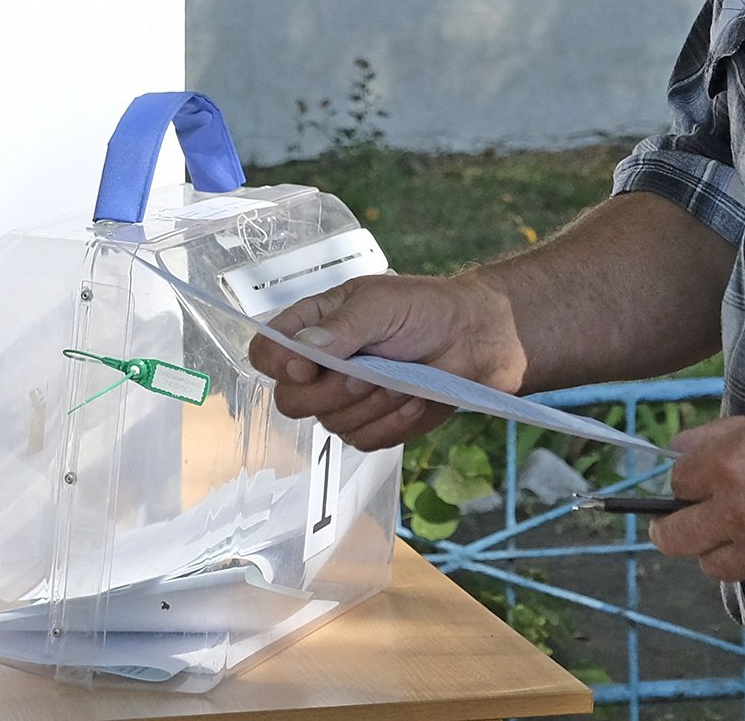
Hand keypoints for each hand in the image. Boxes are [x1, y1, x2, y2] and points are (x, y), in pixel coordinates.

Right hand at [248, 273, 526, 450]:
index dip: (279, 365)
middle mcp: (322, 367)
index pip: (265, 353)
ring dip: (375, 403)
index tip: (310, 366)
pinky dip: (394, 422)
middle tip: (370, 373)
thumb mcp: (382, 305)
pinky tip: (416, 397)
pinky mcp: (373, 426)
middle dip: (334, 392)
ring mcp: (346, 400)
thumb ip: (341, 328)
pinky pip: (365, 440)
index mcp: (314, 327)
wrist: (479, 338)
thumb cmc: (427, 309)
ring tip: (405, 377)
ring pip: (332, 425)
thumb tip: (303, 350)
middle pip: (290, 402)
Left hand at [649, 402, 744, 595]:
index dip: (688, 481)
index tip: (697, 484)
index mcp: (729, 464)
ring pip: (714, 565)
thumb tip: (677, 450)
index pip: (676, 484)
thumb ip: (720, 437)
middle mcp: (739, 512)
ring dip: (724, 549)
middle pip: (676, 538)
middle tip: (689, 522)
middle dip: (677, 527)